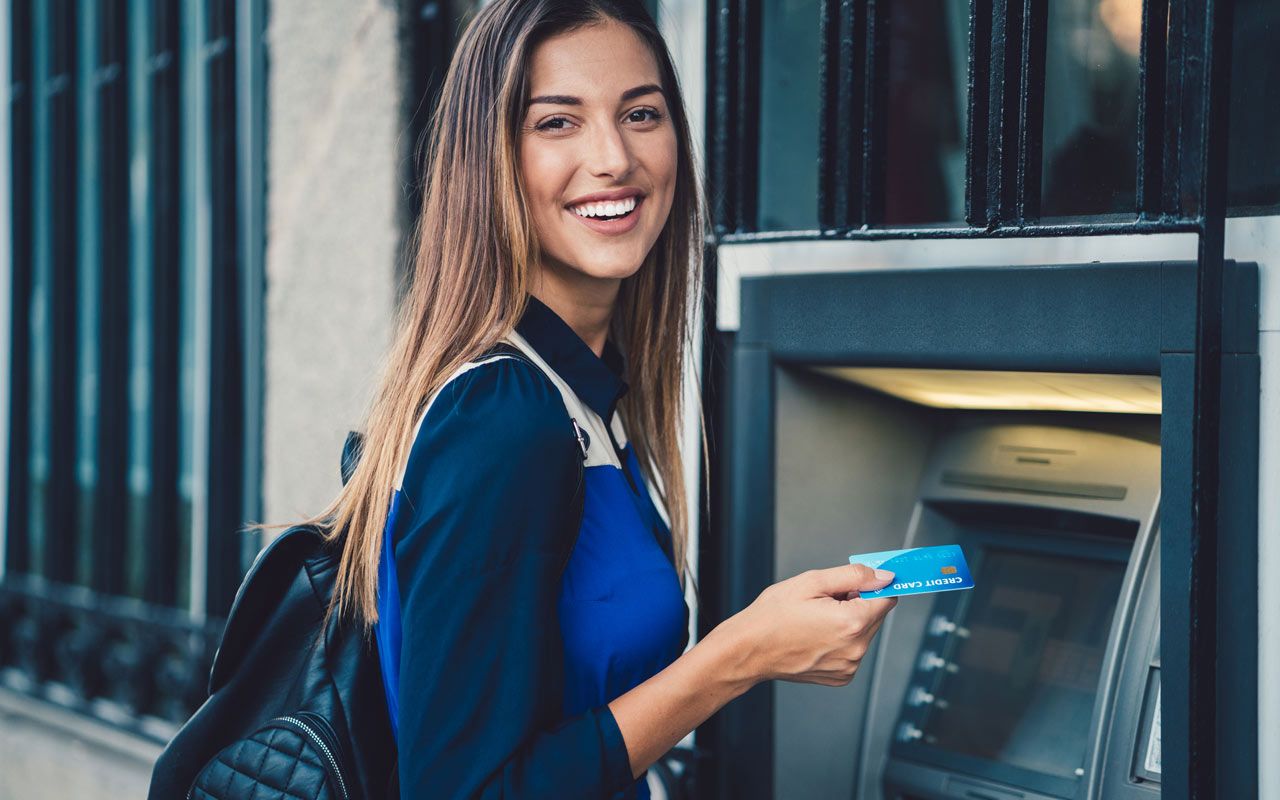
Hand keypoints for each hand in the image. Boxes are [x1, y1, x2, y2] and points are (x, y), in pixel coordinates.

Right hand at [713, 564, 897, 687]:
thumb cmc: (773, 616)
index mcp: (852, 623)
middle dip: (858, 602)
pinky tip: (817, 635)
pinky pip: (852, 650)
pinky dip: (841, 640)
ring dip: (849, 621)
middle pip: (876, 615)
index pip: (887, 597)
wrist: (750, 649)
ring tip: (817, 618)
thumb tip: (884, 576)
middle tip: (826, 599)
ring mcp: (849, 666)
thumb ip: (854, 576)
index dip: (874, 585)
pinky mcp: (841, 676)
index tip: (862, 581)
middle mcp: (855, 649)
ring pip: (864, 632)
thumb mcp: (812, 582)